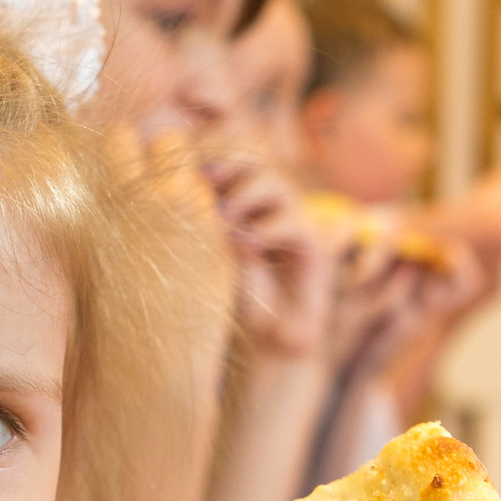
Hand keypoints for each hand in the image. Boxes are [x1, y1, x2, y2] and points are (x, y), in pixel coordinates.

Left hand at [204, 153, 350, 360]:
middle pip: (253, 165)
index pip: (228, 165)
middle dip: (230, 167)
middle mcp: (266, 208)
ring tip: (225, 215)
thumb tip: (191, 202)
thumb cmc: (233, 302)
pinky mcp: (312, 245)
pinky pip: (295, 222)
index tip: (188, 168)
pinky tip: (246, 241)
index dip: (211, 159)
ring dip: (250, 193)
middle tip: (205, 180)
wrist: (269, 341)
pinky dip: (270, 228)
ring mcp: (291, 222)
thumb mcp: (213, 263)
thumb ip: (209, 231)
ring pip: (278, 185)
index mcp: (238, 204)